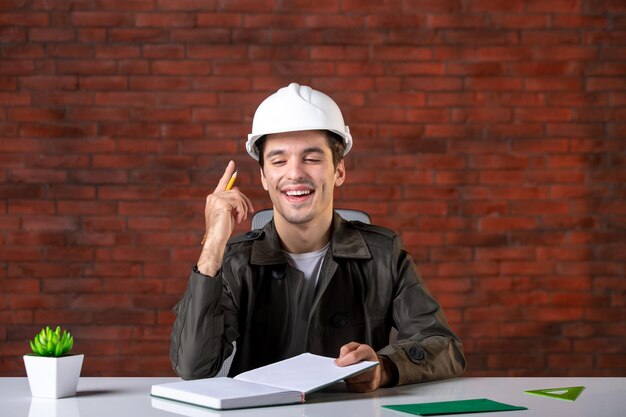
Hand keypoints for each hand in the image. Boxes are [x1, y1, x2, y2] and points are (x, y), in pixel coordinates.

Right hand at [197, 161, 253, 275]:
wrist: (216, 238)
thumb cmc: (222, 229)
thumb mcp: (229, 213)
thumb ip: (232, 201)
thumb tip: (237, 190)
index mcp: (213, 198)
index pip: (223, 182)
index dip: (228, 172)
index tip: (232, 163)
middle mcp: (213, 196)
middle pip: (235, 191)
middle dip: (245, 201)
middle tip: (250, 211)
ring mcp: (216, 198)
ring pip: (238, 196)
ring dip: (243, 208)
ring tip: (242, 217)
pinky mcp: (221, 202)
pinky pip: (238, 202)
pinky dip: (242, 211)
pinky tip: (239, 218)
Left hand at [334, 342, 390, 392]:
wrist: (377, 367)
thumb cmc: (365, 356)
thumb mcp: (356, 347)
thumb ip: (347, 349)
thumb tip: (341, 358)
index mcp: (368, 352)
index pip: (354, 357)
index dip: (343, 361)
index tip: (337, 363)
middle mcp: (372, 365)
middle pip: (353, 371)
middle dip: (344, 371)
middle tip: (340, 369)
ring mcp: (372, 377)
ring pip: (352, 381)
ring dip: (346, 378)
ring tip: (346, 373)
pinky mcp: (370, 387)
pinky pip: (353, 388)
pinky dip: (350, 384)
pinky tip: (351, 379)